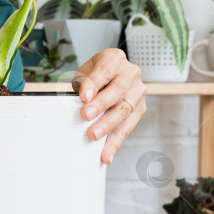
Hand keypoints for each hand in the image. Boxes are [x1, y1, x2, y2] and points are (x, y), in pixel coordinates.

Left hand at [71, 48, 145, 164]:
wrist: (112, 76)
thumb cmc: (95, 75)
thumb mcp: (85, 73)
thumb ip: (81, 86)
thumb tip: (74, 105)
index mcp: (115, 59)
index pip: (105, 71)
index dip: (94, 83)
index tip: (83, 96)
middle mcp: (131, 74)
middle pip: (117, 91)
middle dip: (101, 105)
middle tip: (85, 116)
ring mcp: (138, 92)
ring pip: (124, 111)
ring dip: (108, 125)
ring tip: (93, 136)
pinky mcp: (140, 110)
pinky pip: (127, 127)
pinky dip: (115, 142)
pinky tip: (107, 154)